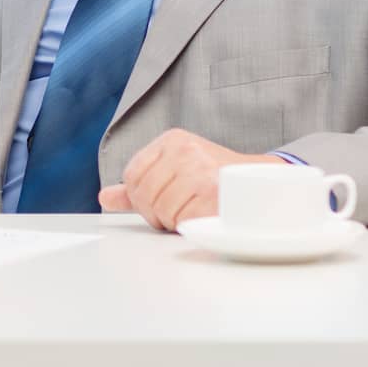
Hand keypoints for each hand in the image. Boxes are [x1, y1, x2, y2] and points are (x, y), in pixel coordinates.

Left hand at [97, 128, 282, 230]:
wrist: (262, 184)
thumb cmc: (215, 180)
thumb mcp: (174, 172)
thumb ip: (138, 186)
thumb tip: (105, 198)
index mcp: (172, 140)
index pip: (132, 175)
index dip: (140, 198)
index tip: (158, 203)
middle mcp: (185, 150)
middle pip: (144, 195)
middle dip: (156, 213)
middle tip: (175, 214)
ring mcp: (200, 169)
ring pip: (162, 210)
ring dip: (174, 221)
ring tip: (191, 213)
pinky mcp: (214, 192)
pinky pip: (183, 220)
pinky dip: (190, 226)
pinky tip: (203, 216)